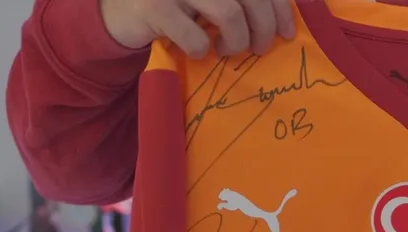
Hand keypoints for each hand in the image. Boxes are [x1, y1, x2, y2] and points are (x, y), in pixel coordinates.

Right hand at [100, 0, 296, 57]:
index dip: (280, 8)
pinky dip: (203, 50)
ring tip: (227, 50)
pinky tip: (198, 51)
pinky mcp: (153, 7)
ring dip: (236, 41)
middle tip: (259, 49)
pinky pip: (196, 38)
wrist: (120, 12)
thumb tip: (283, 21)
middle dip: (263, 28)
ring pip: (230, 13)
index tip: (288, 34)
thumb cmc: (177, 5)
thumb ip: (242, 0)